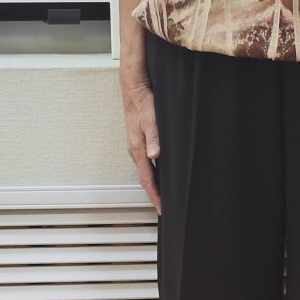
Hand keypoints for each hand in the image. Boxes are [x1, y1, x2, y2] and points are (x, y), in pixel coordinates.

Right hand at [122, 79, 162, 214]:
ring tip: (164, 196)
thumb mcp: (152, 120)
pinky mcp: (140, 142)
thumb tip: (155, 156)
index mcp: (138, 149)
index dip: (155, 195)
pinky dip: (153, 173)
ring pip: (146, 172)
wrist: (134, 91)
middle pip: (145, 179)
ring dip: (154, 185)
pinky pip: (146, 164)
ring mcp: (137, 147)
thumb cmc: (143, 104)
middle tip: (165, 208)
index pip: (147, 179)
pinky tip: (161, 174)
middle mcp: (136, 151)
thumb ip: (154, 138)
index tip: (162, 209)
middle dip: (154, 195)